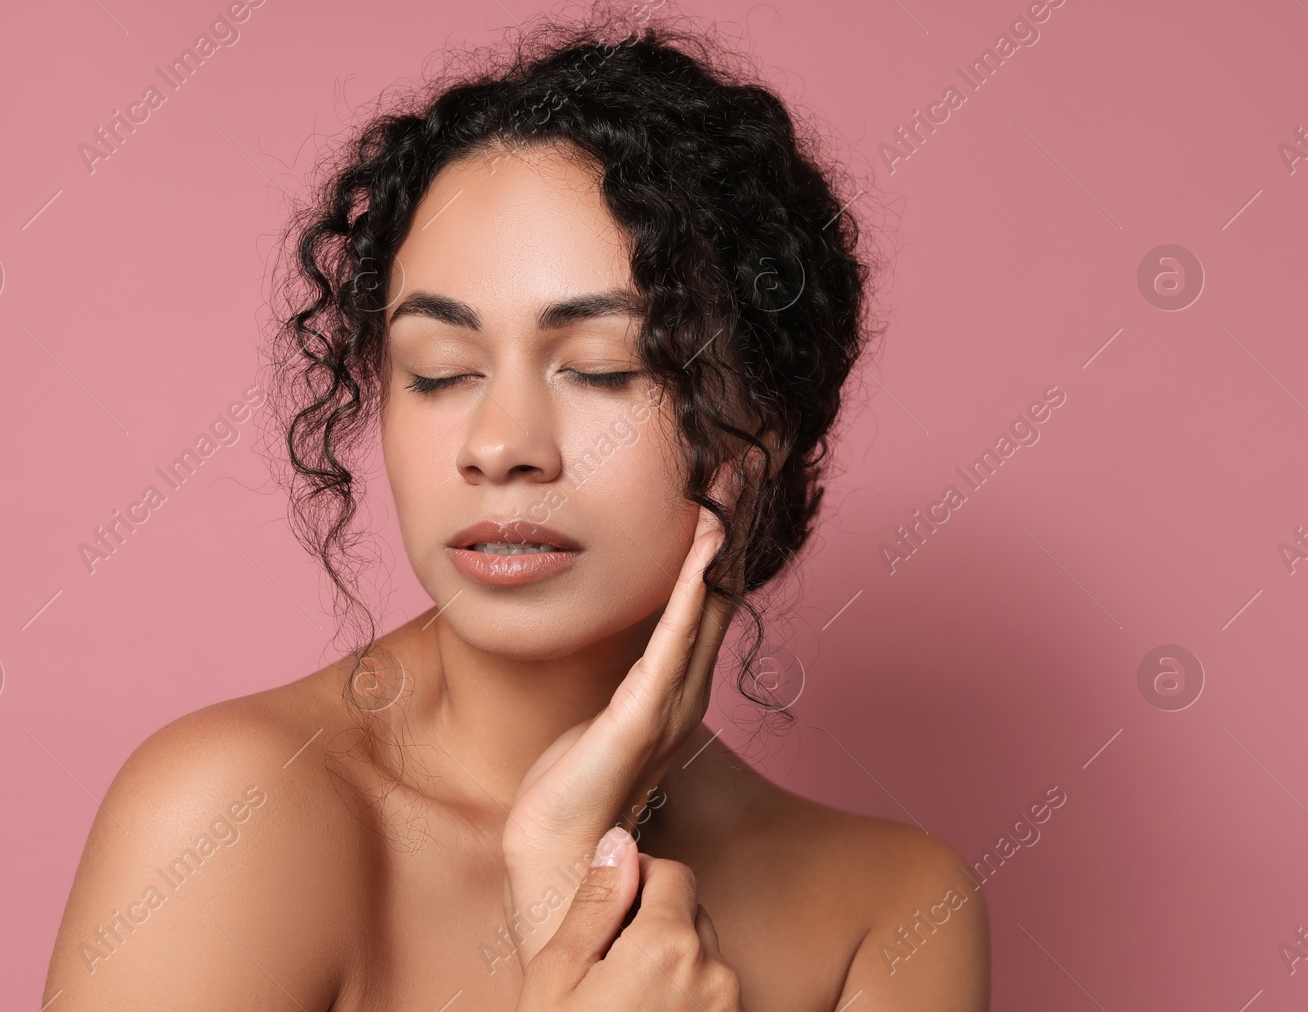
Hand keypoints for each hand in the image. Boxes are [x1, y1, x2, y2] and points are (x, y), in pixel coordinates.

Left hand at [502, 470, 749, 963]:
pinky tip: (702, 548)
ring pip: (705, 603)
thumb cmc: (575, 782)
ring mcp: (672, 700)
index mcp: (677, 682)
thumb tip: (626, 640)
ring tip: (732, 486)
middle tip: (749, 460)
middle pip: (719, 588)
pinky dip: (690, 589)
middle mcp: (688, 686)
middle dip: (733, 523)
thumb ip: (625, 673)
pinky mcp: (645, 715)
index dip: (721, 538)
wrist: (558, 846)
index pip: (706, 595)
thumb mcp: (604, 709)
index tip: (728, 482)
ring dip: (720, 540)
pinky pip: (674, 639)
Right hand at [516, 826, 743, 1011]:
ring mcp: (730, 1006)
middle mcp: (714, 972)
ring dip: (674, 963)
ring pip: (704, 958)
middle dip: (655, 924)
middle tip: (610, 963)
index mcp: (668, 945)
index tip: (607, 916)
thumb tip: (617, 843)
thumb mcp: (558, 975)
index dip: (635, 884)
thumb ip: (594, 904)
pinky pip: (713, 995)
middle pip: (691, 915)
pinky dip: (688, 996)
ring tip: (629, 995)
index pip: (673, 873)